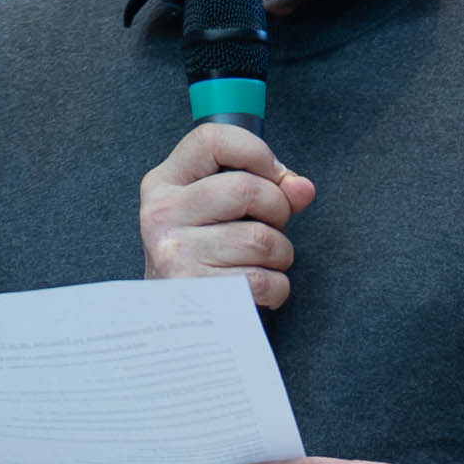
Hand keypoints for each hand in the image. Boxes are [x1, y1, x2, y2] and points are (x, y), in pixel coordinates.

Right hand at [139, 121, 314, 311]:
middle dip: (277, 210)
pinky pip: (262, 279)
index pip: (212, 138)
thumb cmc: (206, 258)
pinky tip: (261, 290)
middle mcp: (161, 213)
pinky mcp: (193, 290)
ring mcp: (173, 252)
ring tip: (263, 263)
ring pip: (260, 238)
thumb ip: (267, 189)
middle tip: (271, 228)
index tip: (274, 174)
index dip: (256, 151)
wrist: (175, 324)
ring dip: (280, 254)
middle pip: (246, 188)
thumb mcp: (224, 214)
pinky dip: (277, 288)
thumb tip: (302, 187)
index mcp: (164, 183)